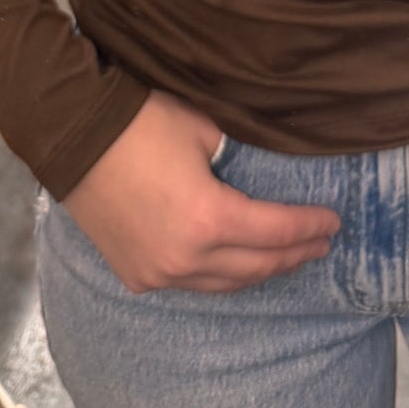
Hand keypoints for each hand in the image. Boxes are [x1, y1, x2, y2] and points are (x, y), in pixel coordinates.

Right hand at [61, 89, 339, 294]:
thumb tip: (267, 167)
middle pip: (256, 265)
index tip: (334, 222)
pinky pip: (190, 284)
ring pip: (224, 283)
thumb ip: (240, 156)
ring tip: (286, 258)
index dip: (309, 227)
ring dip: (259, 270)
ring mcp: (159, 273)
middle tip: (321, 244)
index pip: (276, 231)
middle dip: (293, 255)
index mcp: (210, 219)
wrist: (74, 138)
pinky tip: (233, 264)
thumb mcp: (204, 130)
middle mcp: (187, 258)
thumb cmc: (141, 124)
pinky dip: (219, 275)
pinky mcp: (136, 275)